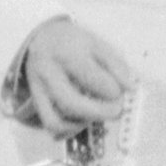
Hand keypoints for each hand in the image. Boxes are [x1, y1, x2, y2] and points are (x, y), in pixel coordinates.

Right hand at [19, 17, 131, 134]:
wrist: (40, 37)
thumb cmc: (74, 42)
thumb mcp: (97, 43)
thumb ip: (116, 64)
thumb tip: (130, 88)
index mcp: (66, 52)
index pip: (92, 78)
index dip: (113, 89)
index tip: (122, 90)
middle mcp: (48, 72)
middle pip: (71, 104)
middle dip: (99, 113)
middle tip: (116, 110)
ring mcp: (39, 89)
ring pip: (57, 120)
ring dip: (83, 123)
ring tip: (98, 114)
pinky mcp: (36, 101)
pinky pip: (51, 125)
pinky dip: (69, 129)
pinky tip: (84, 119)